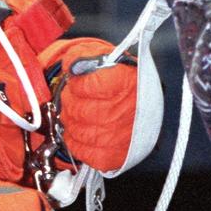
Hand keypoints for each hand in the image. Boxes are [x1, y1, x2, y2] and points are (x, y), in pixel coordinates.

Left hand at [58, 49, 137, 171]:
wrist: (141, 102)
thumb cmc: (120, 80)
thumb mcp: (104, 57)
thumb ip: (82, 55)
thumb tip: (70, 66)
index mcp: (126, 82)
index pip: (88, 85)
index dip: (77, 84)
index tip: (78, 82)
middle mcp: (126, 111)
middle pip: (80, 110)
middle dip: (70, 102)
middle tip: (73, 98)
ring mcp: (121, 136)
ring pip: (78, 131)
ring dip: (70, 121)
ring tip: (77, 113)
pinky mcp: (115, 155)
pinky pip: (84, 152)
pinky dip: (76, 142)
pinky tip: (81, 131)